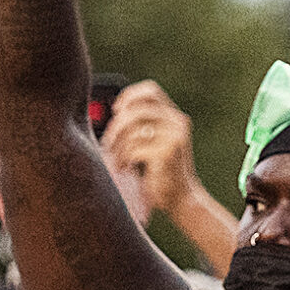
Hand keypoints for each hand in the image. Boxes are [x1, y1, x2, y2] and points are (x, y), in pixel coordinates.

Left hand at [102, 81, 197, 214]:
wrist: (181, 198)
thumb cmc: (162, 171)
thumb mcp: (155, 142)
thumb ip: (143, 125)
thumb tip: (115, 112)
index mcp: (175, 116)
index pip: (151, 91)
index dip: (129, 96)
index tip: (116, 110)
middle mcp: (177, 122)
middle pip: (136, 109)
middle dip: (116, 126)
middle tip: (108, 143)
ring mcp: (173, 137)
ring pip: (132, 130)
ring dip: (117, 146)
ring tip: (116, 159)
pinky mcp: (166, 153)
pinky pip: (134, 148)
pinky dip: (123, 159)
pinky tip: (124, 168)